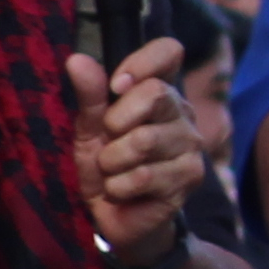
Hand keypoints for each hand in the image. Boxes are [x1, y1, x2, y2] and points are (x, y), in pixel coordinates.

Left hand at [69, 38, 200, 266]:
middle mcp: (183, 113)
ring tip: (114, 172)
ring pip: (144, 141)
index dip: (141, 63)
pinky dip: (118, 187)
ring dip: (112, 162)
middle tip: (109, 141)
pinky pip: (143, 175)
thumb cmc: (105, 167)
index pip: (168, 51)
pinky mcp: (190, 178)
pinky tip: (123, 192)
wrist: (117, 218)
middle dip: (116, 121)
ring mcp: (191, 146)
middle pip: (156, 93)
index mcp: (160, 92)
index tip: (115, 86)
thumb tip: (77, 58)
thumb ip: (89, 95)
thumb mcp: (89, 129)